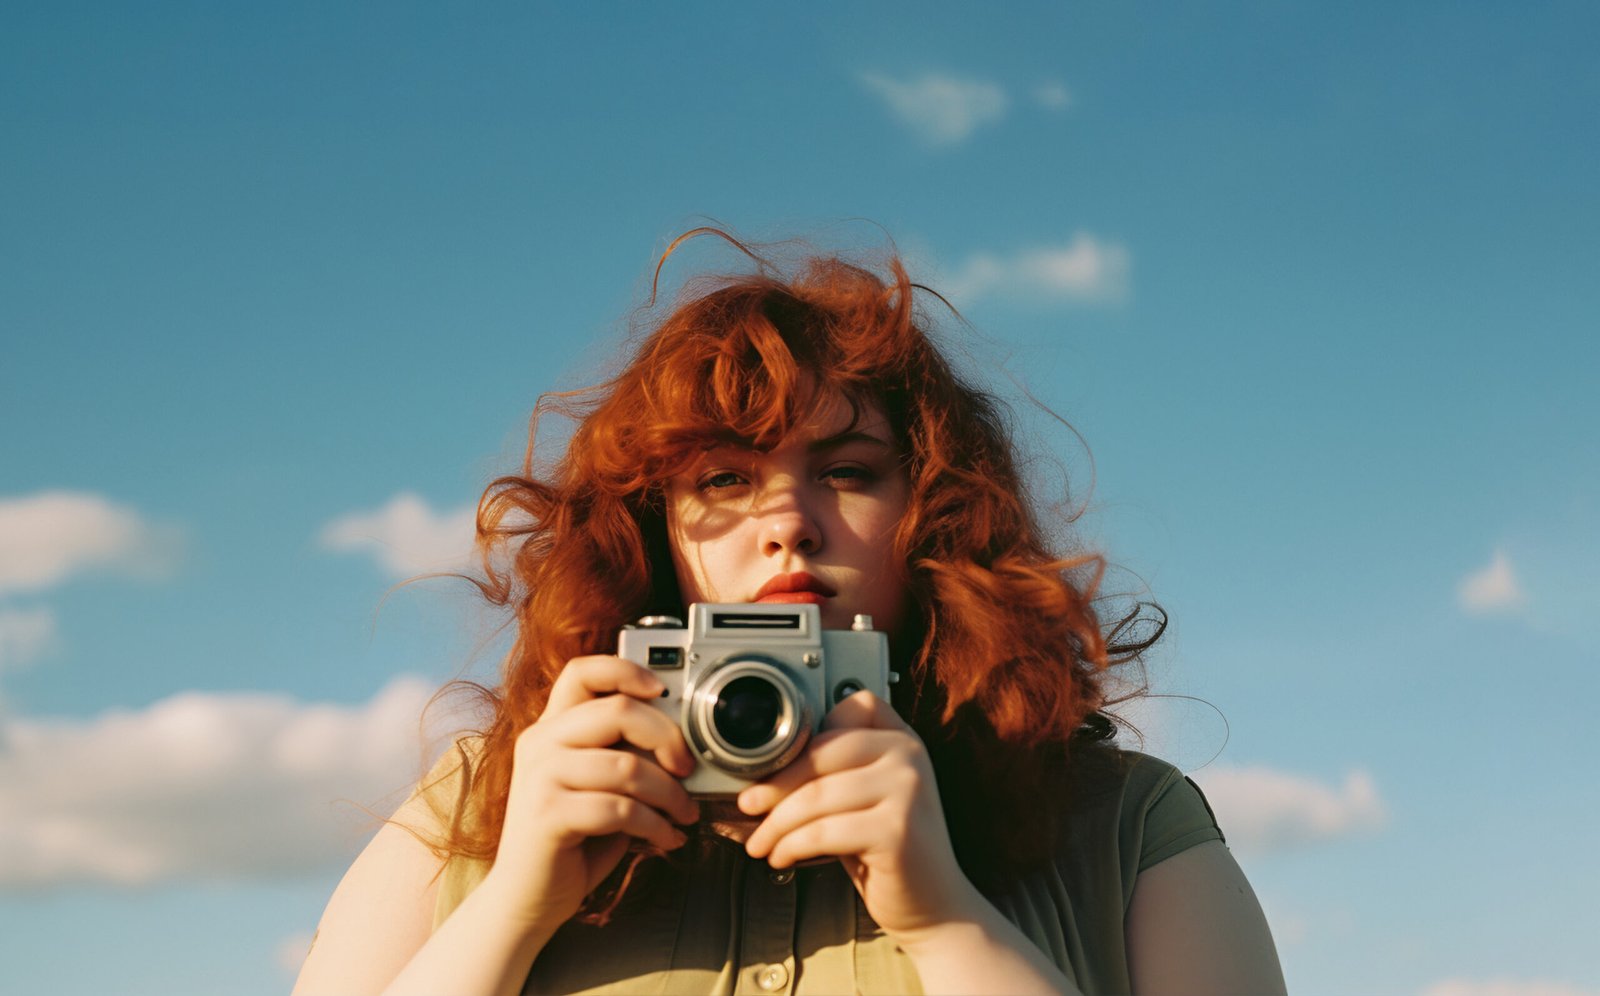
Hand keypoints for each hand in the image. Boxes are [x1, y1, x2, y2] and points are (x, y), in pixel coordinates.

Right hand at [482, 656, 699, 931]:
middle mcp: (539, 742)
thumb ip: (622, 753)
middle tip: (688, 769)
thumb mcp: (597, 783)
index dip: (627, 671)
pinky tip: (667, 839)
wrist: (526, 897)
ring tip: (685, 814)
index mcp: (550, 726)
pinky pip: (621, 810)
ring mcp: (539, 778)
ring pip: (628, 766)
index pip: (582, 671)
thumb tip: (682, 740)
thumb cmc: (573, 837)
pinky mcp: (547, 816)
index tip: (664, 692)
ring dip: (671, 794)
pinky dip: (656, 826)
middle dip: (668, 738)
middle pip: (618, 711)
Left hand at [737, 691, 979, 939]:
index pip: (845, 711)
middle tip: (748, 806)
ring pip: (816, 795)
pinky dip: (792, 845)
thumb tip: (762, 770)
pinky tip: (781, 857)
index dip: (806, 737)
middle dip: (775, 784)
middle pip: (822, 753)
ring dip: (776, 824)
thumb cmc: (887, 852)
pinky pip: (824, 831)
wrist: (934, 905)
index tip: (771, 768)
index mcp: (903, 739)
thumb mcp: (862, 800)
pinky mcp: (897, 829)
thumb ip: (832, 774)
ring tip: (760, 843)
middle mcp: (909, 755)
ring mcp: (907, 789)